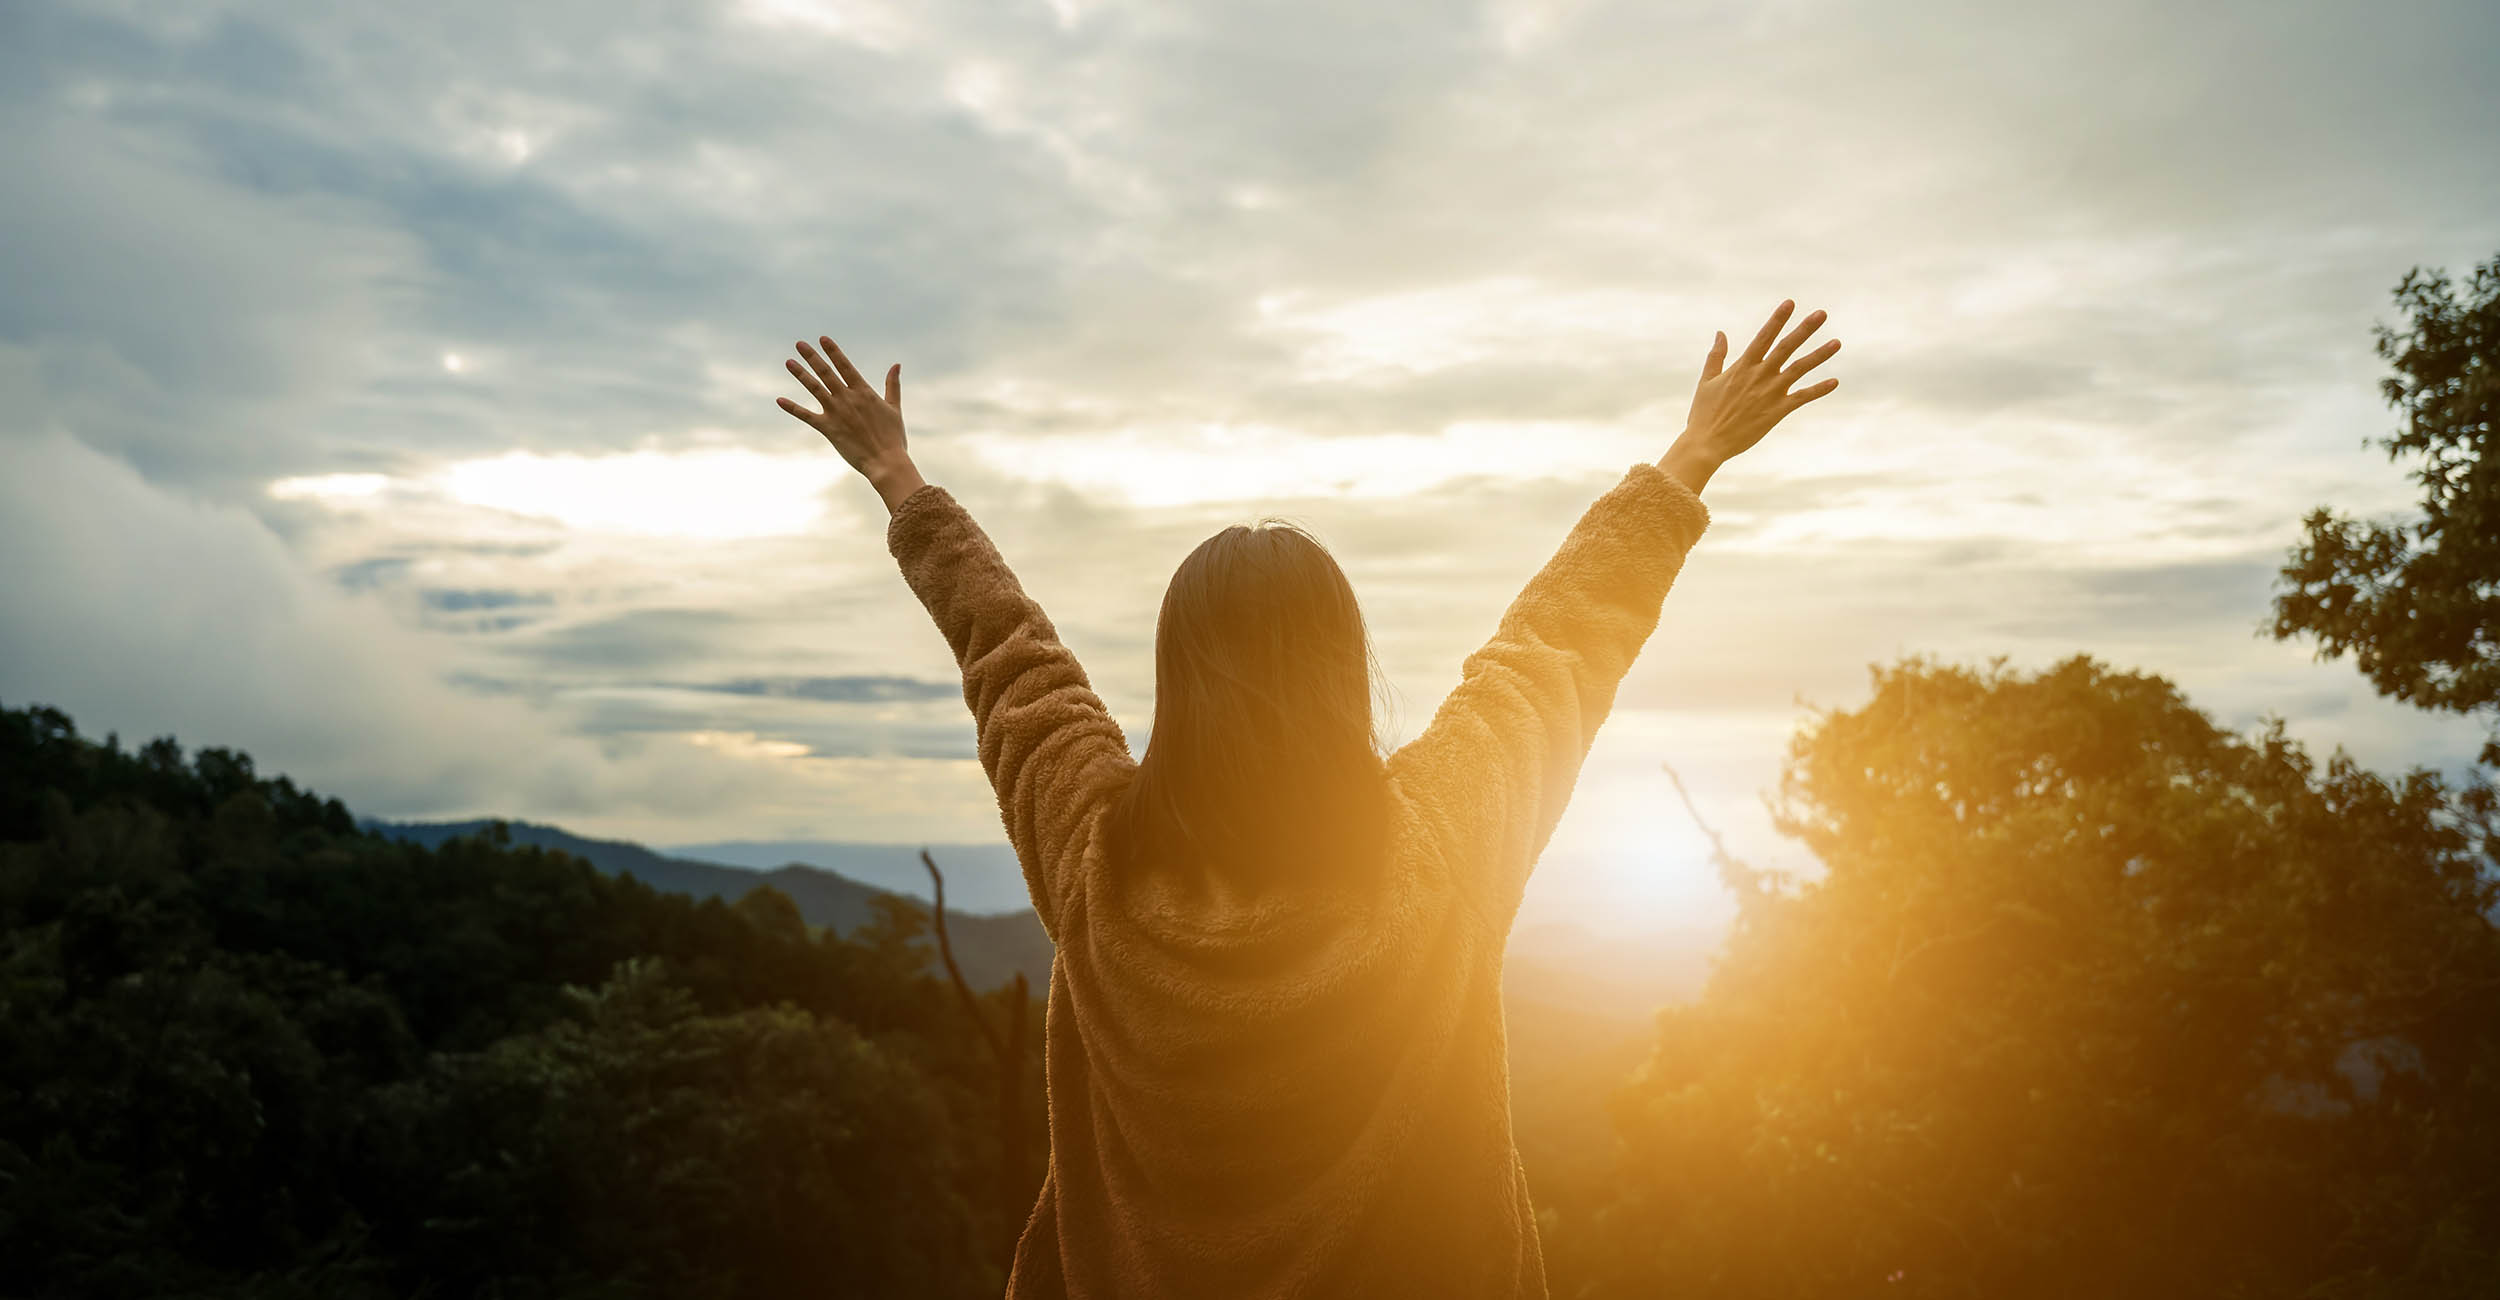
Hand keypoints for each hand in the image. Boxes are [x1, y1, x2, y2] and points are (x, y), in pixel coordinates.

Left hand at [778, 336, 923, 508]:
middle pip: (826, 372)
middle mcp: (848, 398)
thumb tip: (896, 365)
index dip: (833, 351)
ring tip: (788, 362)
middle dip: (812, 357)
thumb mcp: (894, 408)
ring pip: (814, 389)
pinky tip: (780, 400)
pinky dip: (793, 408)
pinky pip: (807, 416)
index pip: (845, 366)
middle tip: (800, 344)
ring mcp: (836, 412)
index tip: (822, 339)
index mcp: (864, 392)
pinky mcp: (828, 428)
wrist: (886, 461)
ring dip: (800, 374)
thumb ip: (893, 385)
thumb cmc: (893, 437)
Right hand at [1660, 300, 1840, 492]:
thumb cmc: (1703, 413)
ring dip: (1819, 355)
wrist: (1707, 443)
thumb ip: (1717, 355)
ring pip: (1799, 369)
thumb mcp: (1707, 380)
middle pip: (1786, 347)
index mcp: (1742, 366)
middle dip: (1805, 329)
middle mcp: (1759, 376)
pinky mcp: (1777, 411)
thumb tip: (1721, 332)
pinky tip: (1834, 381)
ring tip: (1837, 342)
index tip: (1790, 303)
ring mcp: (1770, 393)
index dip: (1778, 319)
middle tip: (1822, 314)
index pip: (1764, 337)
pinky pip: (1802, 398)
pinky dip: (1818, 390)